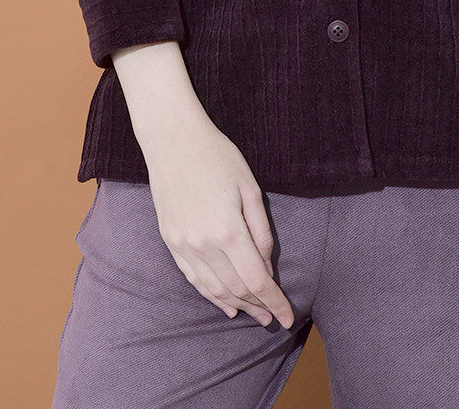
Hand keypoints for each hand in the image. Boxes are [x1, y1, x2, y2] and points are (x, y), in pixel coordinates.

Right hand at [143, 114, 295, 328]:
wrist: (173, 140)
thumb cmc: (217, 157)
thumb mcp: (250, 188)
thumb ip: (261, 230)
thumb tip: (266, 266)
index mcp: (228, 230)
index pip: (257, 280)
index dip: (275, 301)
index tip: (288, 316)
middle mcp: (203, 244)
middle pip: (236, 289)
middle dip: (258, 307)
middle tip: (274, 319)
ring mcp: (183, 245)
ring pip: (213, 289)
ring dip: (236, 305)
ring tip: (254, 315)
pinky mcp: (170, 241)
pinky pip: (193, 278)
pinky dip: (210, 295)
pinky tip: (224, 303)